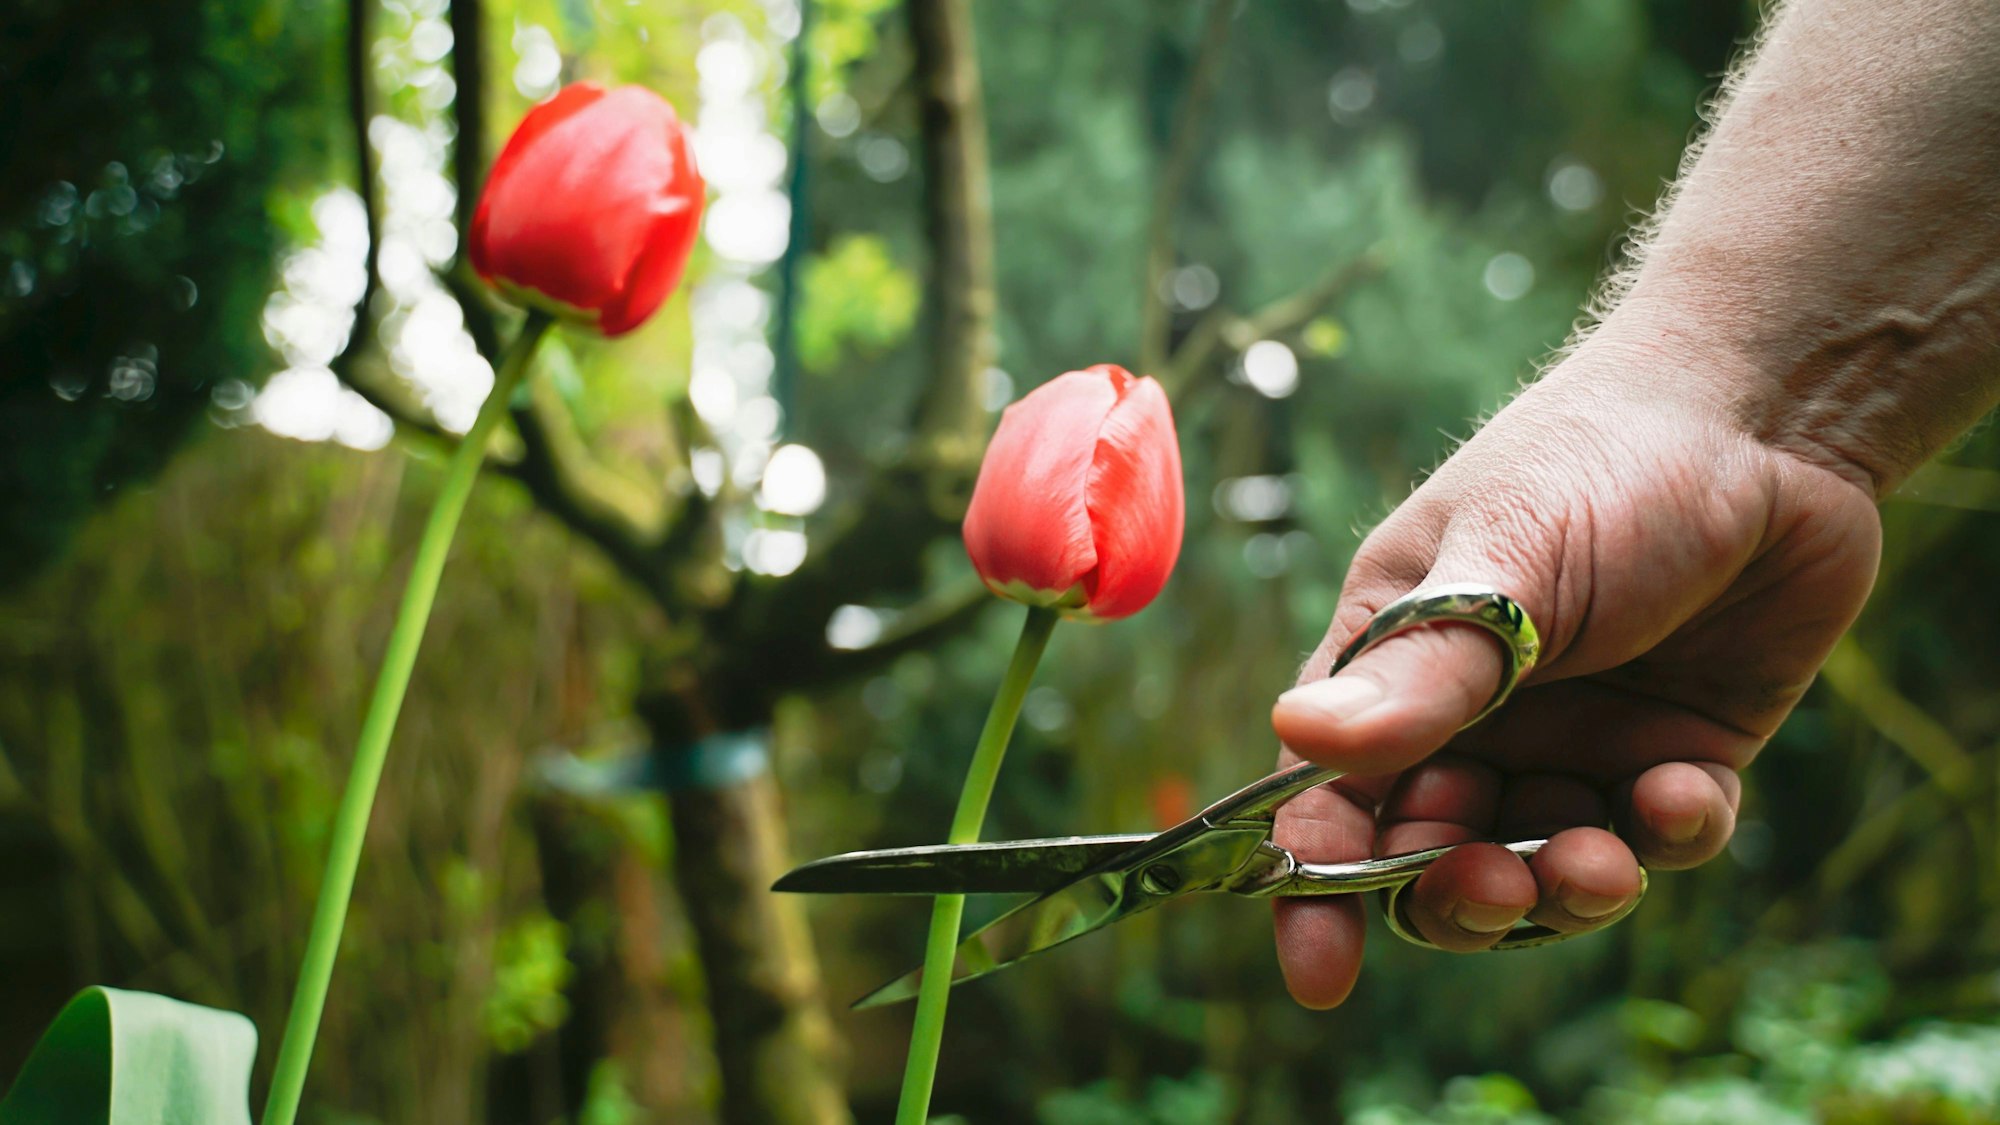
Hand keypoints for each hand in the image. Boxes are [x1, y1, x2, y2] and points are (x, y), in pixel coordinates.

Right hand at [1268, 338, 1881, 1007]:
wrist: (1770, 417)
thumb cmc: (1600, 461)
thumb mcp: (1502, 561)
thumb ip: (1421, 667)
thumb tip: (1301, 739)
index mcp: (1395, 663)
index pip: (1329, 796)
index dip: (1315, 890)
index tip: (1319, 975)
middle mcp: (1477, 717)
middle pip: (1434, 858)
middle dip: (1457, 895)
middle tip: (1496, 884)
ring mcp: (1577, 738)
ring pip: (1549, 867)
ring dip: (1566, 886)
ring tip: (1599, 862)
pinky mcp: (1676, 751)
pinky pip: (1659, 837)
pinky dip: (1667, 834)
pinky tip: (1683, 789)